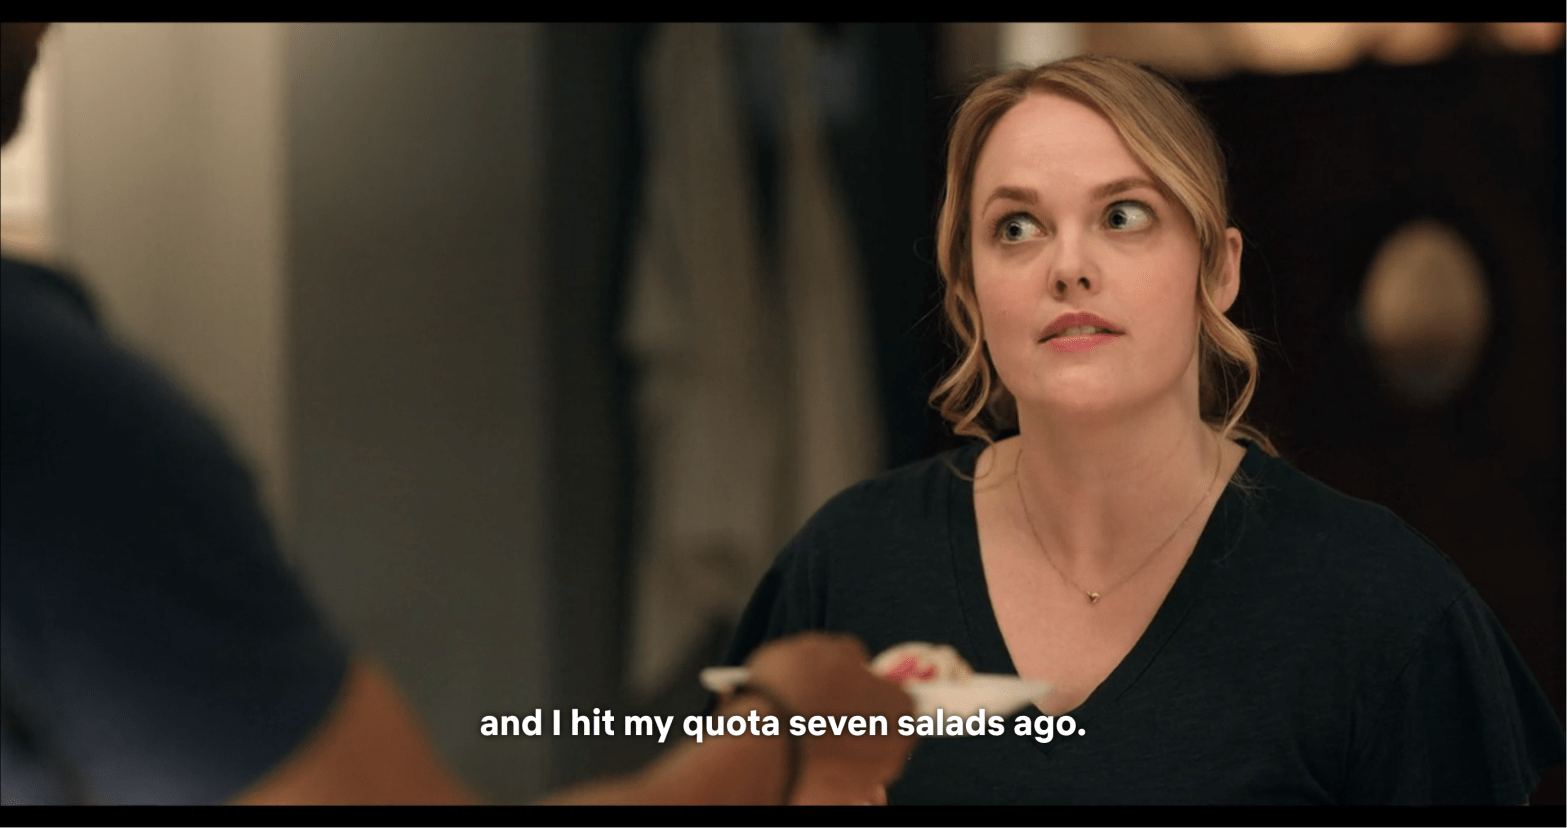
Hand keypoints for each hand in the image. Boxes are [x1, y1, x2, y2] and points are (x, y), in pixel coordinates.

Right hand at [741, 633, 915, 804]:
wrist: (759, 737)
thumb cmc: (796, 691)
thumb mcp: (829, 648)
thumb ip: (852, 656)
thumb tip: (851, 660)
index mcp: (901, 710)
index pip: (898, 698)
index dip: (871, 688)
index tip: (853, 685)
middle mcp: (890, 753)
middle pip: (877, 730)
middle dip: (853, 718)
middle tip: (821, 702)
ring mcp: (862, 783)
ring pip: (851, 757)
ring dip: (832, 742)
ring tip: (799, 724)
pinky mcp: (833, 800)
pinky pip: (827, 776)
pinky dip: (814, 764)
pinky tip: (792, 746)